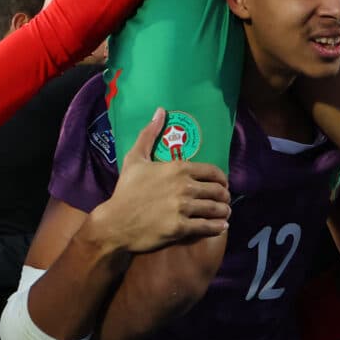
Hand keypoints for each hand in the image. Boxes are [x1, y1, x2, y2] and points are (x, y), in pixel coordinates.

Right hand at [90, 110, 232, 252]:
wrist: (115, 222)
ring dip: (223, 211)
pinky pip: (207, 226)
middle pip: (218, 191)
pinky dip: (217, 226)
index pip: (213, 171)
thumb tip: (160, 111)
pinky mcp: (180, 228)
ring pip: (215, 209)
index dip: (222, 179)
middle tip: (224, 201)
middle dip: (224, 196)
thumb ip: (149, 134)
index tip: (222, 185)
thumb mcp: (135, 158)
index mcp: (178, 168)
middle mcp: (184, 186)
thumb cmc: (126, 190)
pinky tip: (220, 226)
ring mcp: (183, 208)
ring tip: (224, 214)